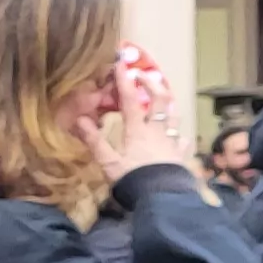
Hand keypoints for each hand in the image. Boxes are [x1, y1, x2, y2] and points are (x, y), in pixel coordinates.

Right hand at [81, 62, 187, 187]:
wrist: (162, 198)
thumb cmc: (133, 180)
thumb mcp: (108, 162)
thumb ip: (95, 140)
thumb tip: (79, 119)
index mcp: (137, 130)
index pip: (129, 100)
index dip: (125, 81)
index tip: (121, 64)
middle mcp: (157, 131)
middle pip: (159, 101)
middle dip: (152, 84)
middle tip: (145, 75)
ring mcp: (171, 142)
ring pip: (174, 116)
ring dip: (170, 104)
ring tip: (166, 97)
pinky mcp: (180, 156)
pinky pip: (183, 141)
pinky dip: (181, 135)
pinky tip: (182, 136)